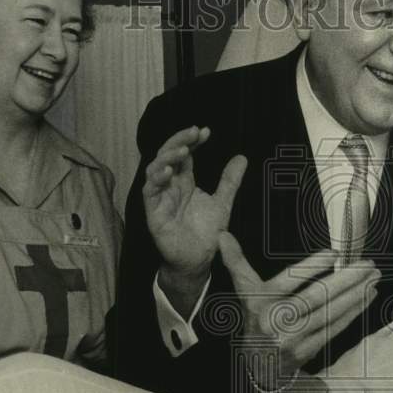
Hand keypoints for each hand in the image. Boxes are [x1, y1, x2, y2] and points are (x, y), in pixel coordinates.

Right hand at [143, 126, 246, 304]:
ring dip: (166, 158)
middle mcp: (170, 186)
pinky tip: (167, 171)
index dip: (191, 141)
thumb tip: (242, 157)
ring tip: (183, 151)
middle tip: (193, 132)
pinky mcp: (153, 213)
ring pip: (155, 170)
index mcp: (184, 181)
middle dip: (179, 142)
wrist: (198, 260)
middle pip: (168, 156)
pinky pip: (150, 192)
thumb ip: (230, 181)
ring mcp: (160, 198)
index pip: (184, 154)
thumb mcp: (222, 202)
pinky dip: (156, 179)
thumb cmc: (205, 233)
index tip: (205, 131)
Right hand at [218, 232, 379, 387]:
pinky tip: (367, 298)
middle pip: (315, 297)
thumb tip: (223, 235)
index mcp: (260, 302)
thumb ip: (236, 263)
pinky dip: (353, 312)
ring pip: (329, 312)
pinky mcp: (307, 350)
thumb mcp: (245, 292)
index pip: (289, 280)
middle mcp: (275, 321)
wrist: (259, 366)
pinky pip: (334, 328)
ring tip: (373, 278)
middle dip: (345, 279)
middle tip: (368, 265)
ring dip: (355, 294)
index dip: (312, 266)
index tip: (335, 252)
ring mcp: (292, 338)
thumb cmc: (256, 319)